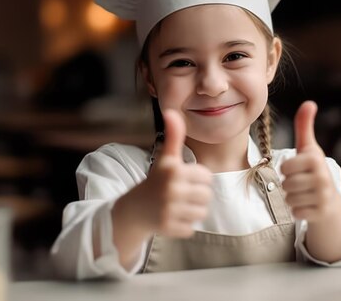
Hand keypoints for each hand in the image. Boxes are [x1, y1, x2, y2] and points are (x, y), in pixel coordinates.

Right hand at [143, 109, 212, 237]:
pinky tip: (170, 217)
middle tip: (179, 194)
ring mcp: (170, 210)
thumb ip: (173, 136)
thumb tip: (171, 112)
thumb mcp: (165, 158)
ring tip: (176, 206)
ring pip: (202, 213)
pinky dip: (183, 225)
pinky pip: (191, 228)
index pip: (207, 177)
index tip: (181, 179)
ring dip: (191, 211)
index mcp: (174, 170)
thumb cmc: (155, 181)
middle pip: (207, 196)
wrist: (134, 210)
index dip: (196, 179)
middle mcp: (172, 189)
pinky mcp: (169, 227)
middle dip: (196, 196)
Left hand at [281, 101, 338, 222]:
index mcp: (315, 160)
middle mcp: (322, 178)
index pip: (285, 166)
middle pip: (285, 183)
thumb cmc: (314, 170)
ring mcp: (322, 196)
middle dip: (289, 184)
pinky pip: (295, 212)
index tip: (297, 168)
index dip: (286, 169)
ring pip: (289, 198)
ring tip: (304, 193)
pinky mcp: (320, 213)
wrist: (331, 201)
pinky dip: (297, 210)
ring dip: (292, 197)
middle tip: (301, 183)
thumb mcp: (308, 148)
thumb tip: (309, 103)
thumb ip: (304, 126)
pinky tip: (307, 205)